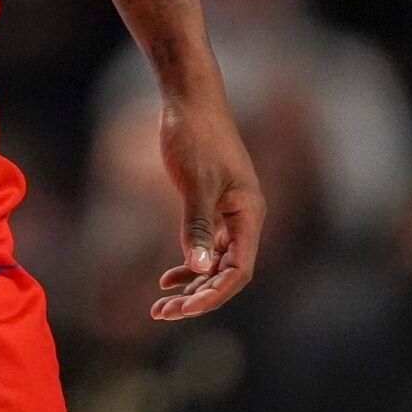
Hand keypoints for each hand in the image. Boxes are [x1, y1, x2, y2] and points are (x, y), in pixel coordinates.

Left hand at [153, 93, 261, 319]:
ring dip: (193, 284)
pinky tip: (169, 277)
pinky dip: (190, 263)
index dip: (213, 294)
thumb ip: (196, 226)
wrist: (189, 98)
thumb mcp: (195, 183)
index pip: (238, 271)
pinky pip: (207, 245)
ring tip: (162, 305)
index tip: (184, 308)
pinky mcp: (212, 204)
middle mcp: (244, 218)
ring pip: (216, 262)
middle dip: (199, 296)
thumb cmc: (195, 136)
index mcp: (249, 214)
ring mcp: (229, 212)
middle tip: (163, 313)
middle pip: (227, 273)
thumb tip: (197, 268)